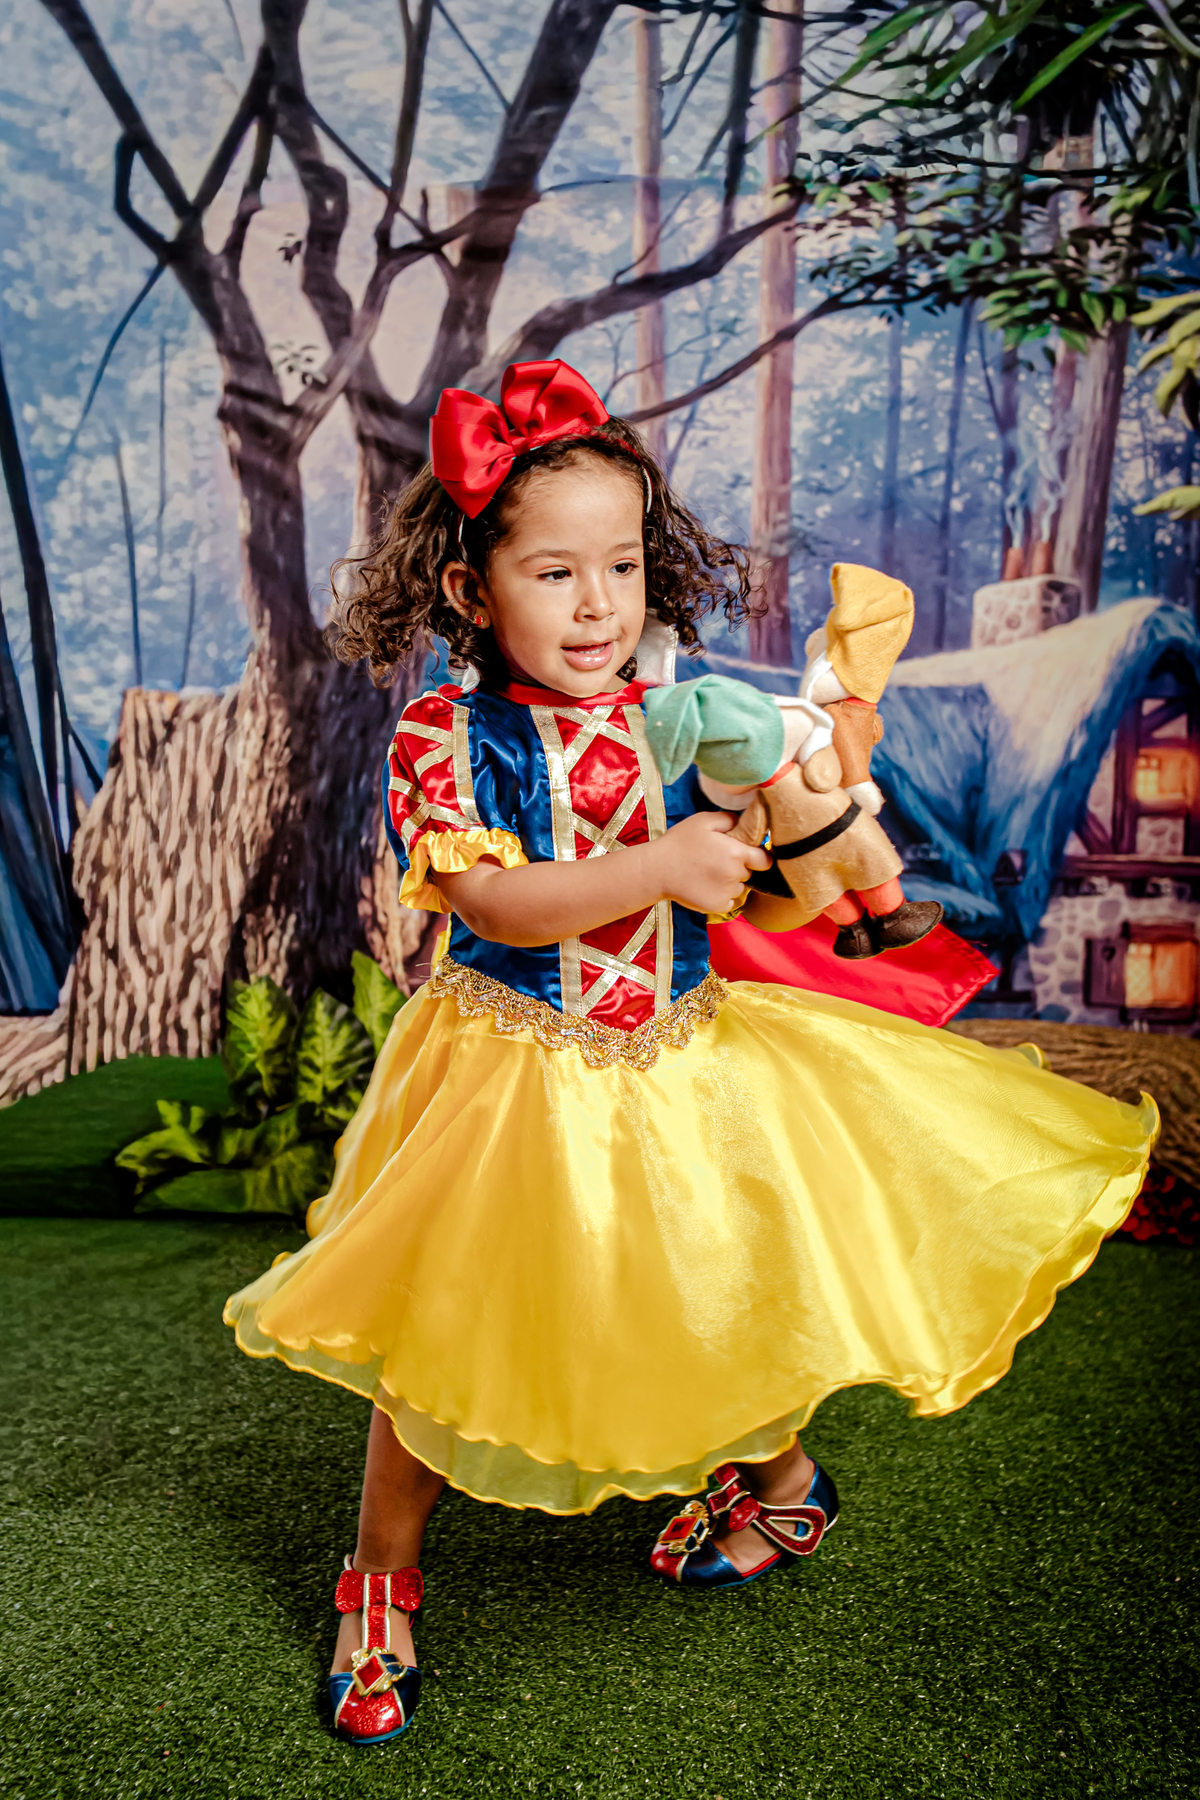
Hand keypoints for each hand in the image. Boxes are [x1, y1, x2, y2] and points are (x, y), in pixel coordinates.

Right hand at [651, 811, 770, 913]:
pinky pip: (729, 902)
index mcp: (737, 853)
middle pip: (749, 873)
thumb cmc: (679, 842)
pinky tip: (705, 886)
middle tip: (717, 861)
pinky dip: (722, 896)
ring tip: (708, 874)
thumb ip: (728, 819)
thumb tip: (744, 823)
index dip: (759, 857)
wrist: (657, 870)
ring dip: (730, 882)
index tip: (749, 854)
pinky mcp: (718, 907)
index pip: (765, 860)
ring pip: (739, 888)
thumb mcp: (703, 820)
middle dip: (739, 867)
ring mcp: (727, 893)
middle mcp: (736, 875)